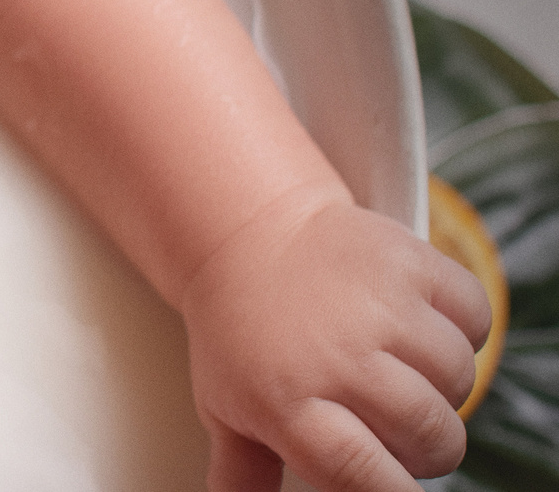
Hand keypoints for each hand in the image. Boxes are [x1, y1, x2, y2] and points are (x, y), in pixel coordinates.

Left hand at [180, 190, 491, 491]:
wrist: (243, 234)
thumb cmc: (241, 331)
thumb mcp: (225, 405)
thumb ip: (244, 472)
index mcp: (286, 400)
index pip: (362, 474)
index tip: (398, 488)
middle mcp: (335, 355)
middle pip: (429, 435)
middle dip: (425, 444)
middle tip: (393, 421)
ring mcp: (376, 305)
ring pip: (459, 380)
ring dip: (441, 384)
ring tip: (397, 365)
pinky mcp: (408, 260)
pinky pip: (474, 317)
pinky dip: (460, 325)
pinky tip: (415, 322)